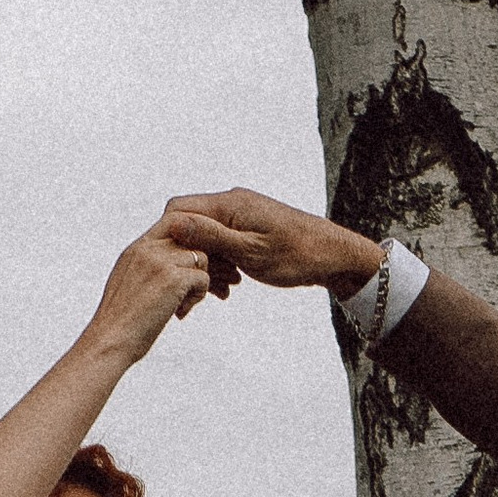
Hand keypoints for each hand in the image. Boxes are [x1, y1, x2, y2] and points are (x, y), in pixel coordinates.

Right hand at [90, 227, 219, 360]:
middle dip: (200, 261)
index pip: (174, 220)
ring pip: (200, 259)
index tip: (196, 262)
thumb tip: (169, 268)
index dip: (192, 236)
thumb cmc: (120, 324)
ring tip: (183, 303)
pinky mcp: (171, 279)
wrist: (108, 343)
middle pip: (192, 238)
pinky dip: (198, 296)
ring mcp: (159, 262)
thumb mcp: (128, 285)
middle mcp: (147, 249)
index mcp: (136, 248)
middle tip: (197, 285)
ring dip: (197, 283)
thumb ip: (146, 269)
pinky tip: (180, 312)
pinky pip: (202, 278)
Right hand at [156, 189, 383, 297]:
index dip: (166, 238)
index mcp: (229, 204)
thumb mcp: (249, 252)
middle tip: (192, 289)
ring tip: (218, 293)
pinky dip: (220, 264)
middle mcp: (231, 203)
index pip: (178, 211)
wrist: (332, 255)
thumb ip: (211, 238)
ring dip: (205, 264)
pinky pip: (222, 242)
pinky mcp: (248, 227)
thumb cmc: (296, 255)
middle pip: (189, 224)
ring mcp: (240, 214)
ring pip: (205, 237)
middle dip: (186, 256)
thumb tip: (175, 225)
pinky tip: (229, 287)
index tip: (165, 267)